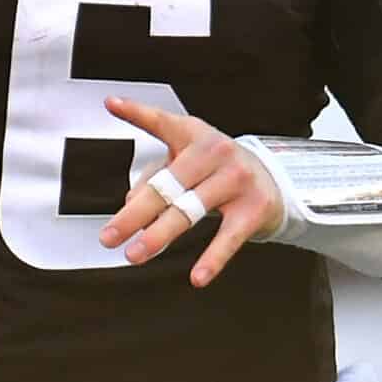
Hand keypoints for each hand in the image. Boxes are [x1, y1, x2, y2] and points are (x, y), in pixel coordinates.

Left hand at [96, 95, 284, 287]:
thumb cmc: (216, 169)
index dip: (137, 113)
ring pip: (190, 211)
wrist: (272, 180)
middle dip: (135, 214)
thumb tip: (130, 205)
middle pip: (167, 185)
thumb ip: (155, 178)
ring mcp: (237, 179)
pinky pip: (228, 237)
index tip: (112, 105)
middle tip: (109, 236)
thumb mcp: (186, 163)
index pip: (162, 122)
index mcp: (194, 134)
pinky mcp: (254, 209)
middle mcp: (215, 152)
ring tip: (135, 254)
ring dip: (159, 236)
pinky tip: (197, 277)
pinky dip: (212, 259)